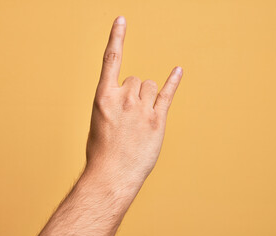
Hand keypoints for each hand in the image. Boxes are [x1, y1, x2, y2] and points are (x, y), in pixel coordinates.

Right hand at [85, 16, 182, 183]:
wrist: (112, 175)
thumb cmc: (101, 151)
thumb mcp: (98, 122)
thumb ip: (112, 104)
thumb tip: (124, 99)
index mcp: (103, 96)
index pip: (111, 59)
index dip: (117, 37)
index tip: (122, 20)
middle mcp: (123, 97)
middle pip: (136, 79)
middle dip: (135, 93)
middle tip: (130, 117)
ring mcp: (141, 108)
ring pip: (150, 87)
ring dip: (148, 98)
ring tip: (140, 121)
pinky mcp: (157, 120)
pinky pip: (167, 94)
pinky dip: (173, 82)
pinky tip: (178, 71)